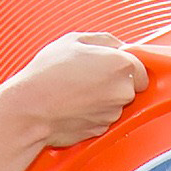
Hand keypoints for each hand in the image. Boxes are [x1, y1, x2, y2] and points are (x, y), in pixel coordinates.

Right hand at [2, 33, 147, 150]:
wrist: (29, 109)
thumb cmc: (48, 73)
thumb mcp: (73, 40)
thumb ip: (104, 40)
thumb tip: (118, 45)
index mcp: (122, 65)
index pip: (141, 67)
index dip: (123, 65)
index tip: (107, 64)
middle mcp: (123, 92)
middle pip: (130, 87)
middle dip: (113, 81)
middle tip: (87, 76)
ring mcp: (113, 114)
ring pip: (115, 104)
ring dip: (102, 98)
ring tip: (76, 90)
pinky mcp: (101, 130)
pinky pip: (103, 118)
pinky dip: (92, 113)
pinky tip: (73, 106)